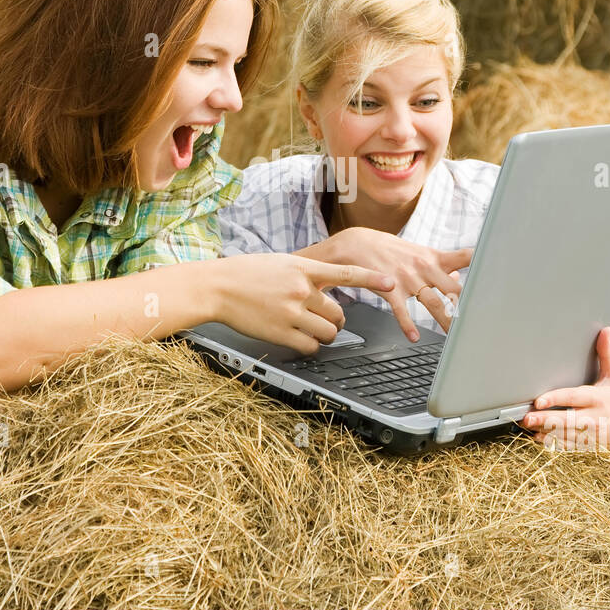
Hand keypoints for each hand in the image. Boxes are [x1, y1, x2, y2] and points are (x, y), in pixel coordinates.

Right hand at [211, 253, 394, 353]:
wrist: (217, 286)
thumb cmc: (245, 274)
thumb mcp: (280, 263)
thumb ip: (304, 273)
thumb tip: (323, 285)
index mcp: (303, 268)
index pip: (345, 273)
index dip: (372, 279)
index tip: (391, 282)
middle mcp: (301, 290)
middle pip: (339, 313)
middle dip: (336, 321)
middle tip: (324, 320)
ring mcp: (292, 312)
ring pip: (329, 332)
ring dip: (324, 335)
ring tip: (309, 330)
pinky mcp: (281, 332)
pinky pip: (311, 346)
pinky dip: (309, 347)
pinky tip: (297, 339)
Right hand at [308, 227, 472, 339]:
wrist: (356, 244)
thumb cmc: (389, 250)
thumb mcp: (416, 252)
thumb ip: (439, 264)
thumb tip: (458, 273)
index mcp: (432, 257)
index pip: (464, 257)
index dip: (482, 262)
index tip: (498, 271)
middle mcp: (423, 268)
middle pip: (453, 288)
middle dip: (466, 304)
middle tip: (480, 320)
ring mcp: (407, 279)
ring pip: (433, 302)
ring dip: (445, 320)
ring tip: (454, 335)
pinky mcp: (390, 289)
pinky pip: (401, 310)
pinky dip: (408, 325)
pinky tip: (413, 337)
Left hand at [521, 327, 609, 463]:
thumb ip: (606, 355)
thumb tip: (604, 329)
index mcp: (597, 399)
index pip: (573, 398)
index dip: (556, 399)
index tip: (539, 401)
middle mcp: (593, 418)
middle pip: (566, 420)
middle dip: (545, 419)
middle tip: (526, 417)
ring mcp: (589, 435)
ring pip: (563, 436)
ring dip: (544, 432)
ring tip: (526, 426)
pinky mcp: (585, 447)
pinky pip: (565, 447)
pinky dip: (551, 444)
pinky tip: (536, 438)